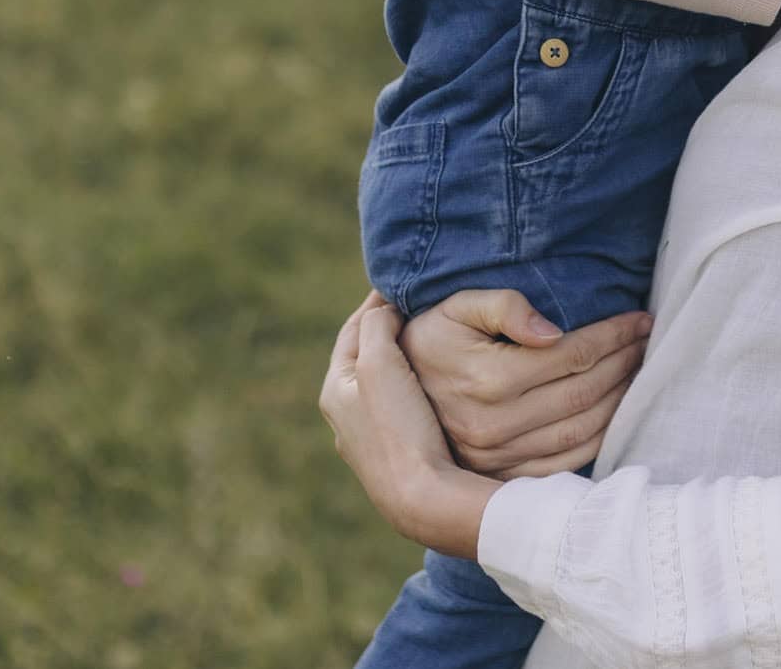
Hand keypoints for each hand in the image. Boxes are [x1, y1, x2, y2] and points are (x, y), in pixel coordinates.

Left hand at [319, 293, 501, 557]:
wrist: (421, 500)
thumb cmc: (399, 429)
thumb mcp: (380, 363)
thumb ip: (376, 327)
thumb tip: (384, 309)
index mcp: (336, 389)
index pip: (354, 329)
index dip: (378, 301)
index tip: (403, 281)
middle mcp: (348, 415)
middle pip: (368, 355)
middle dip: (391, 329)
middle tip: (420, 304)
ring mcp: (373, 437)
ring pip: (389, 382)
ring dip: (407, 357)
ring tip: (434, 335)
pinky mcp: (400, 453)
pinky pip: (407, 405)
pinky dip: (421, 384)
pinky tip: (444, 380)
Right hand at [403, 290, 651, 478]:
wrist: (391, 396)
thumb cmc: (431, 338)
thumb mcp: (456, 307)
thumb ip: (504, 306)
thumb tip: (552, 332)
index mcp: (488, 379)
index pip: (573, 354)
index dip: (613, 335)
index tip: (640, 319)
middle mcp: (494, 424)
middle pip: (584, 391)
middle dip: (625, 362)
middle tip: (648, 340)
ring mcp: (500, 457)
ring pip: (582, 428)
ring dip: (620, 398)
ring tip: (639, 369)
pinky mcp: (503, 476)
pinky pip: (567, 462)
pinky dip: (601, 437)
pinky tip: (616, 412)